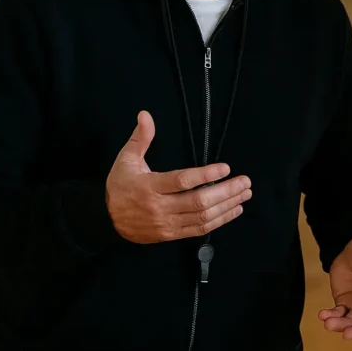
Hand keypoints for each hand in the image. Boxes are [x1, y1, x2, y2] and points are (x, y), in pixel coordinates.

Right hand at [105, 111, 251, 242]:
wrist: (107, 221)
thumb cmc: (120, 186)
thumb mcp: (126, 159)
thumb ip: (140, 138)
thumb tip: (145, 115)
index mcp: (149, 186)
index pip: (182, 181)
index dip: (205, 175)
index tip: (225, 168)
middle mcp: (159, 207)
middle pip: (197, 202)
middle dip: (225, 192)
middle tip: (244, 181)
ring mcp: (166, 223)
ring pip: (202, 217)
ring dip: (227, 206)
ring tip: (244, 194)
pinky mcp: (171, 235)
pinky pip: (199, 229)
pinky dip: (220, 220)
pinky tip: (234, 210)